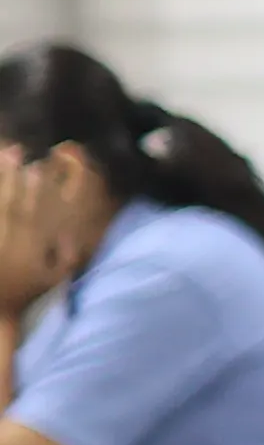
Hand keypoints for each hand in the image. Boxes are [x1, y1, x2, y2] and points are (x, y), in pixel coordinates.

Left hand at [0, 146, 85, 301]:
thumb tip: (75, 233)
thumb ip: (68, 258)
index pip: (34, 212)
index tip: (38, 167)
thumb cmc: (24, 293)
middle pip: (12, 201)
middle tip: (14, 150)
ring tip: (0, 157)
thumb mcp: (53, 280)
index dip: (36, 189)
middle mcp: (10, 237)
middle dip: (13, 176)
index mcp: (30, 246)